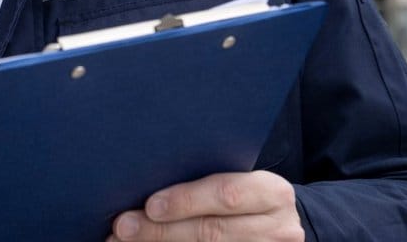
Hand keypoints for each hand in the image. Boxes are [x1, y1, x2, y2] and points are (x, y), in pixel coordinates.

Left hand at [107, 171, 303, 241]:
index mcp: (272, 193)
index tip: (150, 205)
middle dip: (161, 231)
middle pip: (212, 232)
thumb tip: (148, 174)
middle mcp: (277, 228)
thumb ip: (210, 176)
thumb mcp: (244, 178)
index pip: (227, 194)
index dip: (187, 200)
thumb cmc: (249, 195)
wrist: (283, 225)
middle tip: (123, 227)